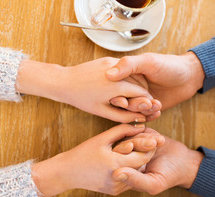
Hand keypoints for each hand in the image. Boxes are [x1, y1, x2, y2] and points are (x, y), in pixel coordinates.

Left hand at [16, 58, 160, 122]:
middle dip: (145, 92)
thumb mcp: (103, 111)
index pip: (142, 93)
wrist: (65, 81)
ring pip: (134, 73)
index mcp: (117, 87)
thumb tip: (140, 119)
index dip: (148, 102)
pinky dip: (129, 76)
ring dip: (139, 83)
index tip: (149, 108)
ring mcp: (112, 62)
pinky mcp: (108, 59)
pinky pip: (125, 68)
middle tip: (146, 103)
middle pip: (141, 82)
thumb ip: (123, 116)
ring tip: (136, 95)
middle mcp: (117, 72)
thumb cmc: (82, 99)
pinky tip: (125, 85)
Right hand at [31, 124, 162, 196]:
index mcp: (116, 164)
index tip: (154, 137)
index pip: (143, 156)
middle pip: (142, 165)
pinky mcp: (114, 191)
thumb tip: (140, 125)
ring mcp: (117, 187)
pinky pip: (129, 179)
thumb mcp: (102, 138)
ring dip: (141, 162)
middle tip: (154, 142)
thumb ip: (122, 130)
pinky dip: (132, 169)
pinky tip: (132, 160)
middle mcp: (118, 179)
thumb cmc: (82, 153)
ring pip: (137, 173)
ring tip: (144, 149)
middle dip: (148, 153)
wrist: (67, 173)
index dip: (150, 146)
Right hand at [106, 52, 204, 110]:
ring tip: (156, 104)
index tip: (123, 101)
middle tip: (146, 103)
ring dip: (142, 111)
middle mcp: (130, 88)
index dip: (116, 97)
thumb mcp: (148, 61)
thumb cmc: (168, 65)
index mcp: (125, 75)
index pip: (113, 89)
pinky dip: (149, 116)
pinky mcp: (148, 109)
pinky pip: (142, 117)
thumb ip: (128, 65)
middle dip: (132, 105)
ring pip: (132, 111)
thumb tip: (108, 75)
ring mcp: (138, 99)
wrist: (189, 77)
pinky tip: (158, 111)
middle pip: (122, 103)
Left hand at [112, 136, 203, 194]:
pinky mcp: (143, 135)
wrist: (183, 163)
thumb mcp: (154, 183)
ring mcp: (135, 145)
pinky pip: (139, 129)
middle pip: (123, 145)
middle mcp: (128, 158)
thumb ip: (135, 180)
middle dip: (138, 142)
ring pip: (132, 135)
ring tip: (161, 141)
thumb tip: (115, 175)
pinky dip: (150, 133)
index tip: (134, 147)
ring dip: (146, 137)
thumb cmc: (168, 177)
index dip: (125, 152)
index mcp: (126, 171)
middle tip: (153, 144)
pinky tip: (161, 139)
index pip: (116, 159)